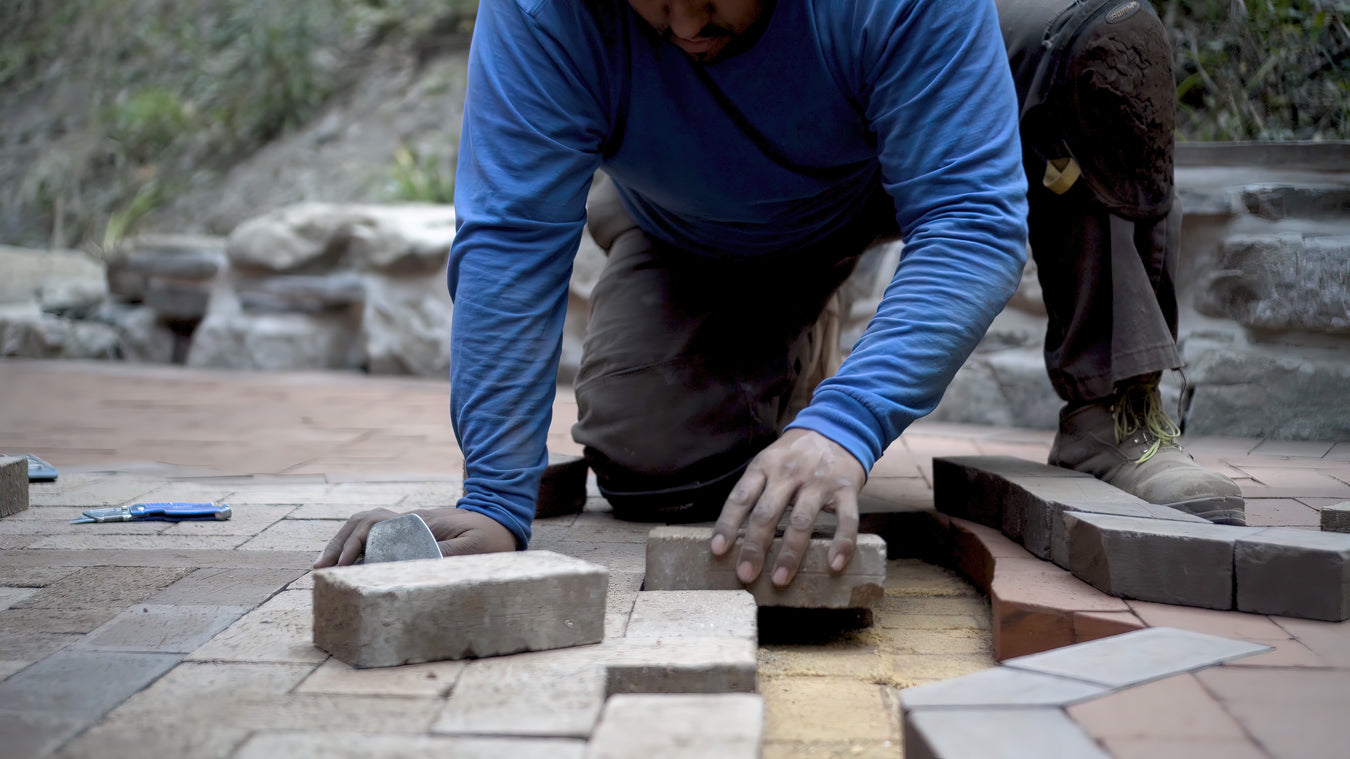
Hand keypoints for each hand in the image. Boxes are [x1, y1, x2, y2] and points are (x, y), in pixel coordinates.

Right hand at [313, 507, 516, 567]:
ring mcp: (408, 525)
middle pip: (362, 523)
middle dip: (338, 544)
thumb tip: (408, 568)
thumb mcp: (474, 549)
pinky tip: (348, 566)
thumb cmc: (491, 536)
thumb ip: (445, 557)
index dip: (353, 544)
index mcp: (418, 522)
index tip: (342, 567)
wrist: (503, 520)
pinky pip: (376, 535)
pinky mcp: (411, 533)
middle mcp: (408, 520)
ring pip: (365, 527)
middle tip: (320, 570)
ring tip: (325, 569)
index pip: (374, 526)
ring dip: (343, 544)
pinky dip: (356, 547)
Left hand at [710, 428, 864, 587]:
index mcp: (765, 466)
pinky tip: (834, 565)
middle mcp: (789, 473)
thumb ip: (756, 489)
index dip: (728, 524)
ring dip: (790, 553)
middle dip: (755, 547)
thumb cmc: (796, 453)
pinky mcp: (846, 489)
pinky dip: (842, 543)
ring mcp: (819, 481)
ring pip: (801, 521)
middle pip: (767, 513)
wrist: (838, 427)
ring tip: (780, 579)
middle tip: (746, 575)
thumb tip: (733, 533)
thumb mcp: (770, 460)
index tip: (718, 550)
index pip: (741, 497)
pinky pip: (846, 520)